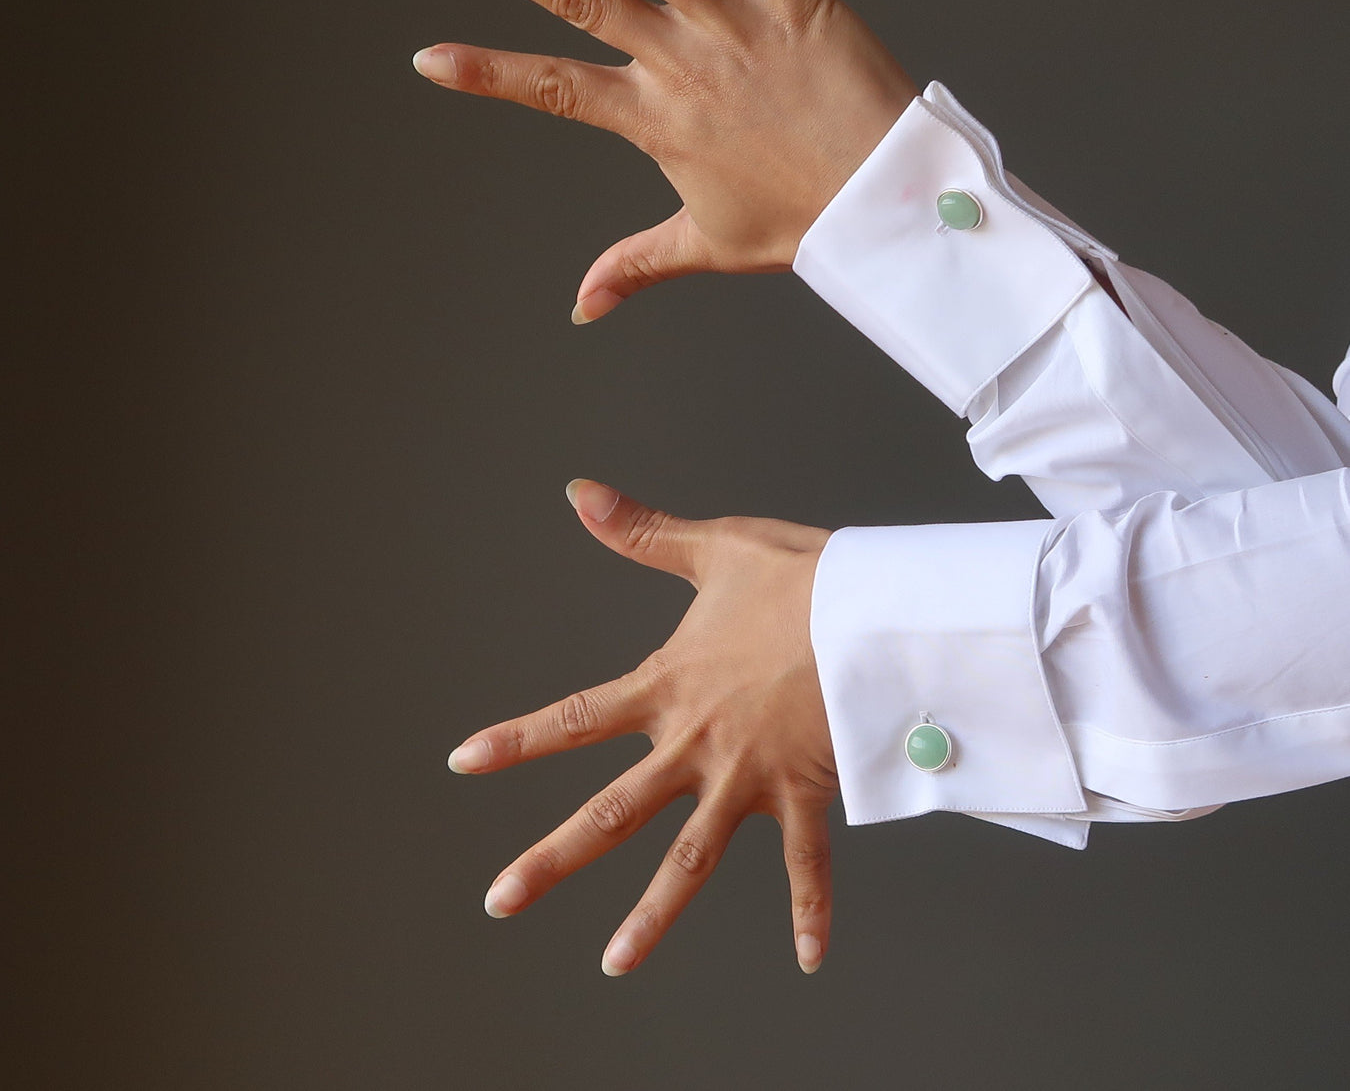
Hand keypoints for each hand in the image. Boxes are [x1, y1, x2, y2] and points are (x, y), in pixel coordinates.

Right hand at [414, 0, 918, 323]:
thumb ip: (635, 264)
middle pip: (579, 4)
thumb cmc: (802, 224)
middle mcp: (680, 64)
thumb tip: (580, 307)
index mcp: (655, 120)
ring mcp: (731, 24)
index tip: (428, 57)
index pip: (552, 89)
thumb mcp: (708, 246)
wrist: (884, 202)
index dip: (486, 73)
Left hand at [447, 480, 837, 975]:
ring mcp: (747, 776)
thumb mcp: (715, 548)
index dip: (515, 740)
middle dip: (551, 859)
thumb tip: (577, 493)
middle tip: (499, 901)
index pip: (574, 719)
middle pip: (610, 812)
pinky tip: (809, 959)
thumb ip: (642, 532)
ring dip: (652, 915)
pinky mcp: (803, 792)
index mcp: (667, 687)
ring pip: (688, 859)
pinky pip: (806, 864)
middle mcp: (694, 742)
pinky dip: (809, 911)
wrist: (875, 610)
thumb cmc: (799, 577)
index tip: (462, 763)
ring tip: (615, 963)